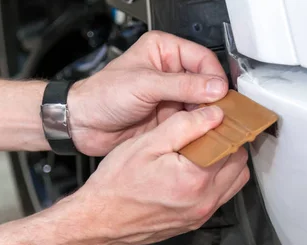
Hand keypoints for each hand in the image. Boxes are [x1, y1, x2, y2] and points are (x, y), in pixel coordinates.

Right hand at [66, 105, 248, 244]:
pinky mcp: (196, 221)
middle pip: (239, 164)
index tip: (218, 118)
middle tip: (210, 132)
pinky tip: (197, 169)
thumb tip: (214, 115)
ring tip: (204, 151)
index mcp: (195, 179)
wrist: (99, 220)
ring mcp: (201, 214)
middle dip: (230, 144)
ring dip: (227, 163)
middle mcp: (204, 201)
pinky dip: (217, 180)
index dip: (227, 127)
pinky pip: (221, 196)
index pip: (232, 146)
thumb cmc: (116, 186)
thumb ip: (185, 126)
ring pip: (235, 181)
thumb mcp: (147, 143)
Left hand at [67, 31, 227, 155]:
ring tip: (213, 125)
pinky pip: (194, 121)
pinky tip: (202, 132)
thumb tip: (215, 87)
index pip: (203, 58)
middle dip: (214, 98)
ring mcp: (173, 96)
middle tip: (221, 113)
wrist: (84, 125)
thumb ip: (182, 86)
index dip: (215, 77)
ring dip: (209, 115)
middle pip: (207, 83)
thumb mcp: (144, 85)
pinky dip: (200, 128)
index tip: (222, 94)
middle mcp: (171, 72)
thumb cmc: (102, 96)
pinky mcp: (172, 117)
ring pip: (204, 104)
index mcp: (164, 51)